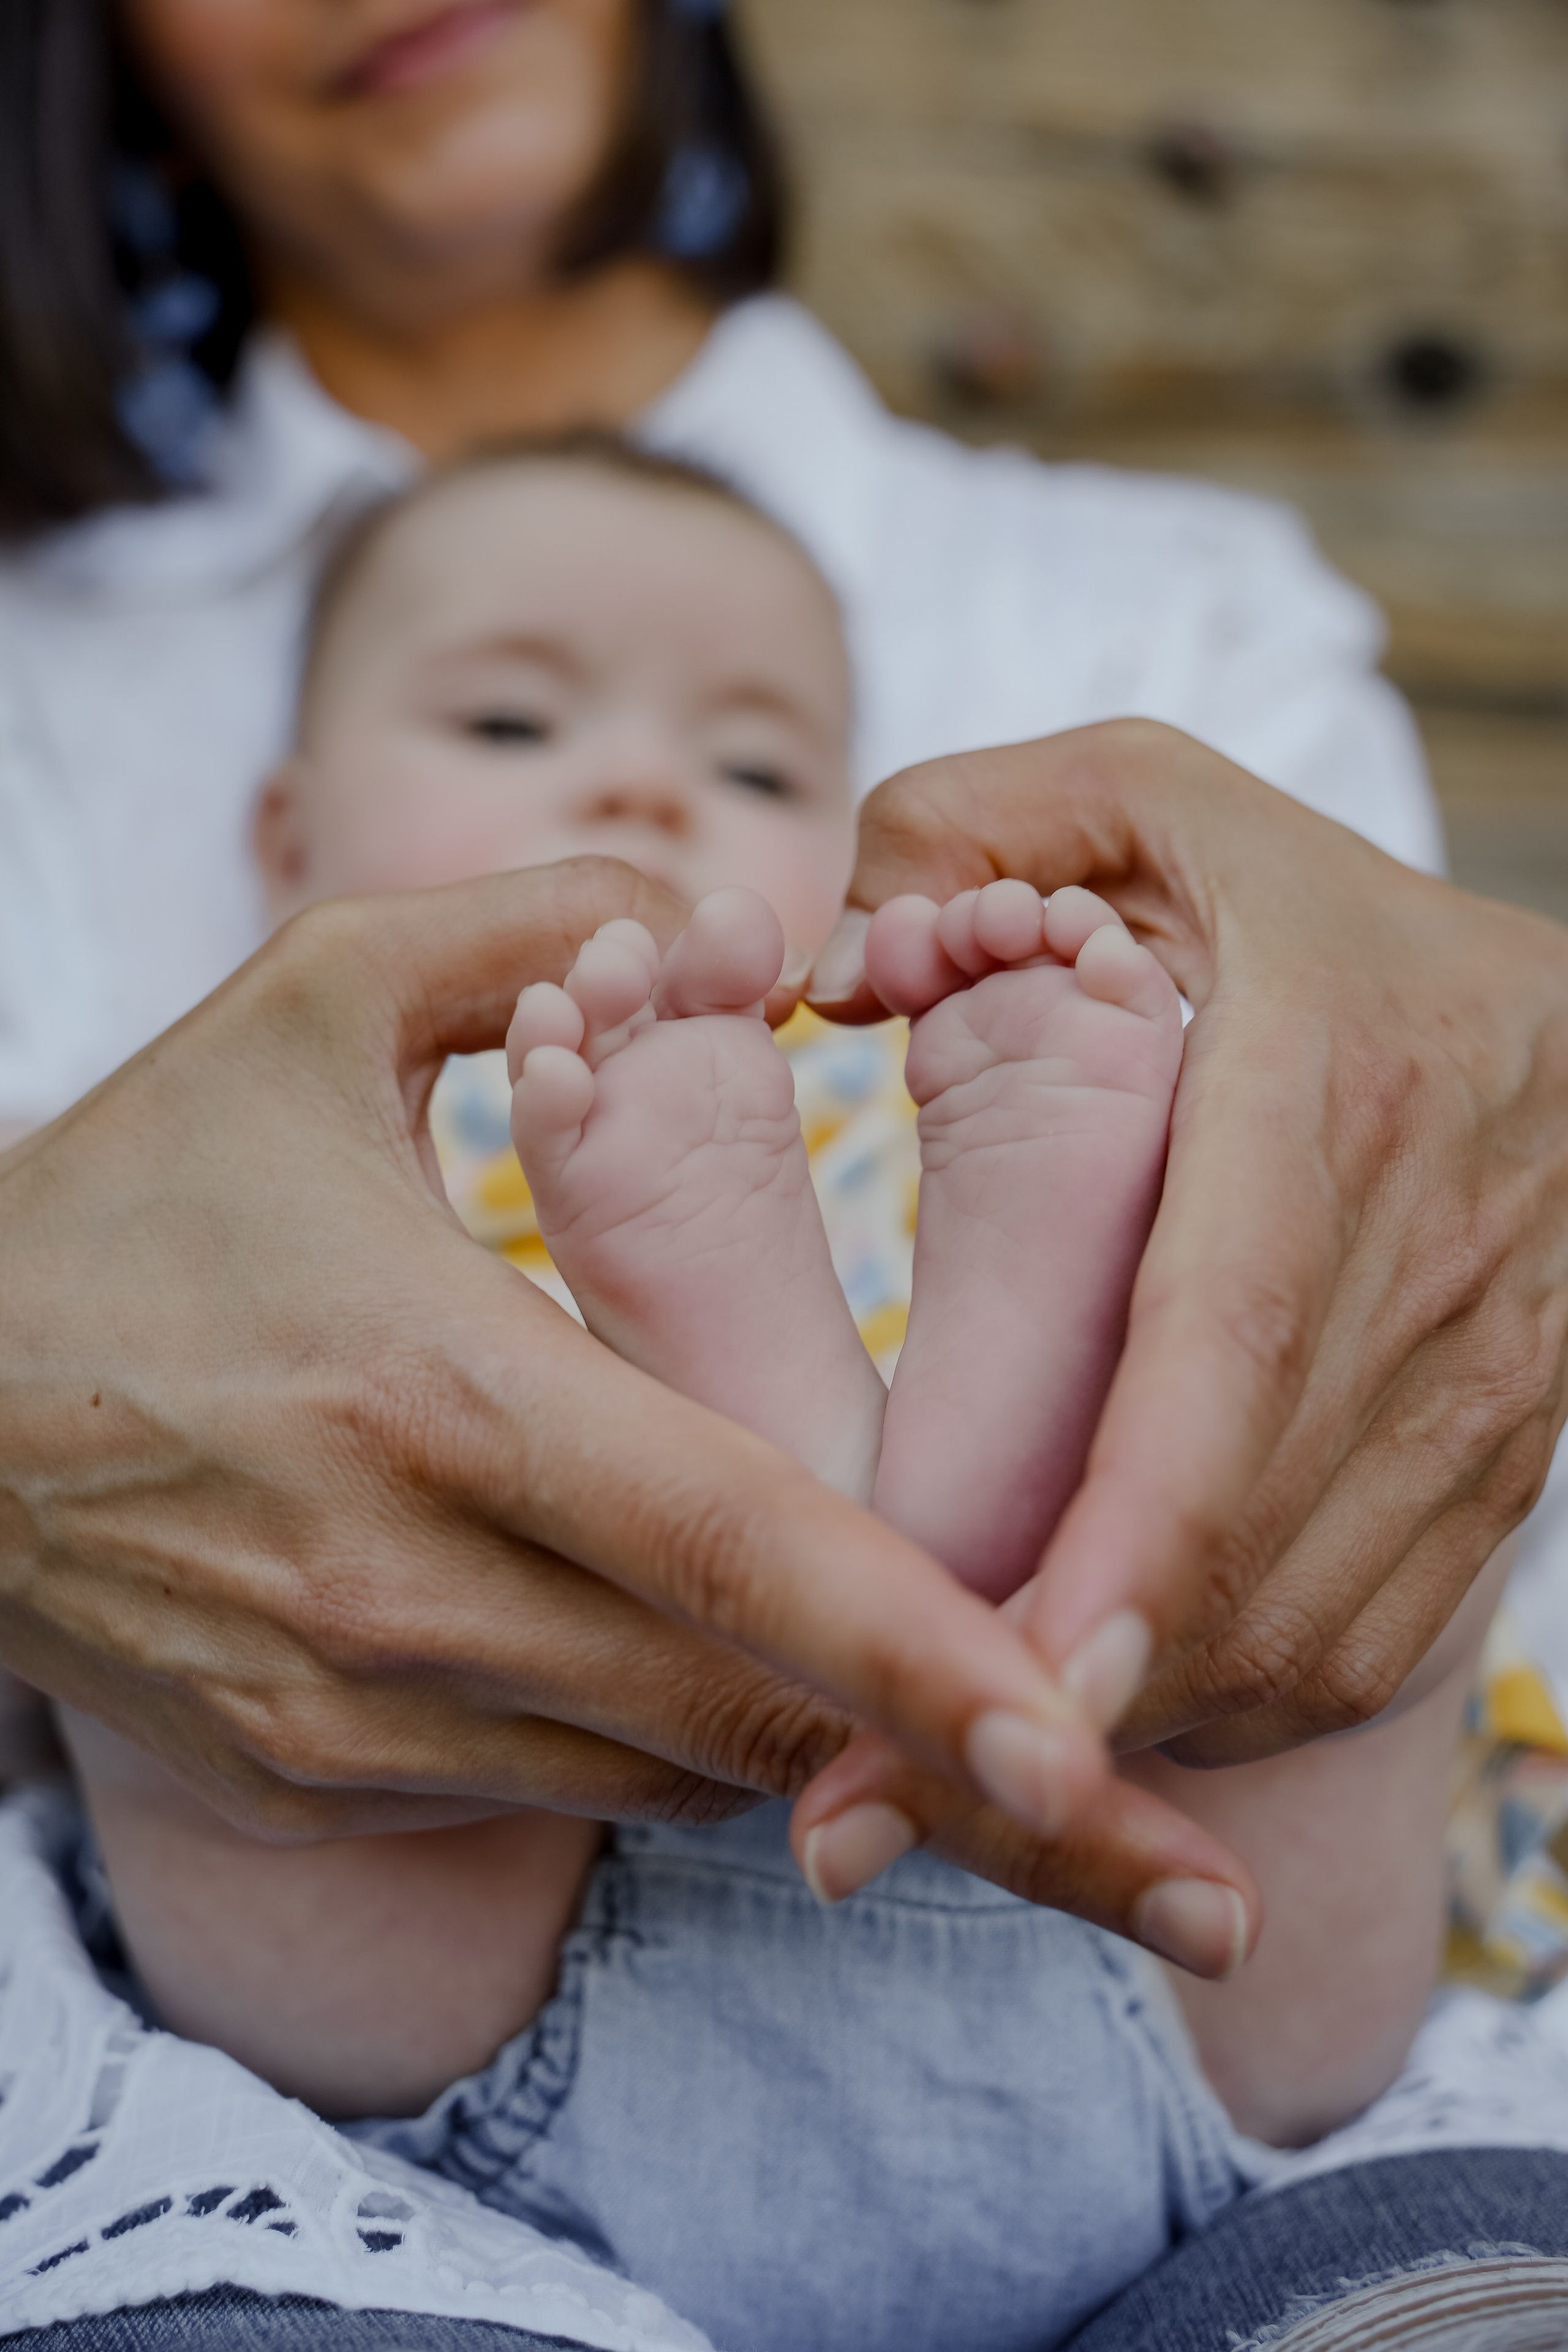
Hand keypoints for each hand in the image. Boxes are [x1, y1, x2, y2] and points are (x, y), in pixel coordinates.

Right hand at [0, 859, 1153, 1878]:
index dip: (928, 1658)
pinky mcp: (320, 1772)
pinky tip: (755, 1682)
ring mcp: (356, 1710)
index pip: (732, 1548)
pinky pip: (577, 1787)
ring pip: (681, 1770)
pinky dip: (696, 1745)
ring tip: (999, 1754)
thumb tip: (737, 920)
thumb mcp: (306, 1000)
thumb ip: (534, 929)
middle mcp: (404, 1586)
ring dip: (841, 1756)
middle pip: (749, 1718)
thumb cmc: (138, 1189)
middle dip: (975, 1794)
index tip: (1092, 1754)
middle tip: (1168, 1858)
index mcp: (434, 1390)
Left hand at [798, 721, 1567, 1824]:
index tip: (1021, 1679)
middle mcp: (1427, 1273)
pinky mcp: (1492, 1474)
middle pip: (1252, 1543)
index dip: (1137, 1535)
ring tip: (921, 1795)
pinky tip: (1077, 1724)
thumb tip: (824, 958)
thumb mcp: (1153, 808)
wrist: (1560, 1028)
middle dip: (1062, 1699)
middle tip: (855, 1817)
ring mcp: (1483, 1395)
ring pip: (1308, 1630)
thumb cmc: (1306, 916)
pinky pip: (1356, 1641)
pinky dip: (1213, 1708)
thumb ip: (970, 825)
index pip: (1231, 1355)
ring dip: (1126, 1732)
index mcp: (1331, 1099)